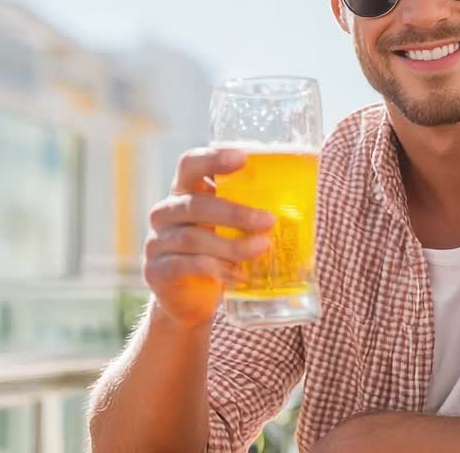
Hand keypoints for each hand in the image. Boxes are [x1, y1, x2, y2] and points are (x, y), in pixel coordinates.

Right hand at [143, 147, 274, 329]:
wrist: (190, 301)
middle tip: (268, 220)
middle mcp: (166, 212)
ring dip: (231, 245)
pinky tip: (239, 276)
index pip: (190, 164)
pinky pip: (187, 266)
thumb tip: (302, 196)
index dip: (213, 158)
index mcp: (185, 191)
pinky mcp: (157, 271)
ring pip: (193, 239)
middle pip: (195, 204)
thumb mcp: (231, 227)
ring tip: (262, 248)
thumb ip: (250, 209)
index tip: (243, 158)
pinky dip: (216, 270)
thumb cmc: (218, 253)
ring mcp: (158, 242)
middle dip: (234, 212)